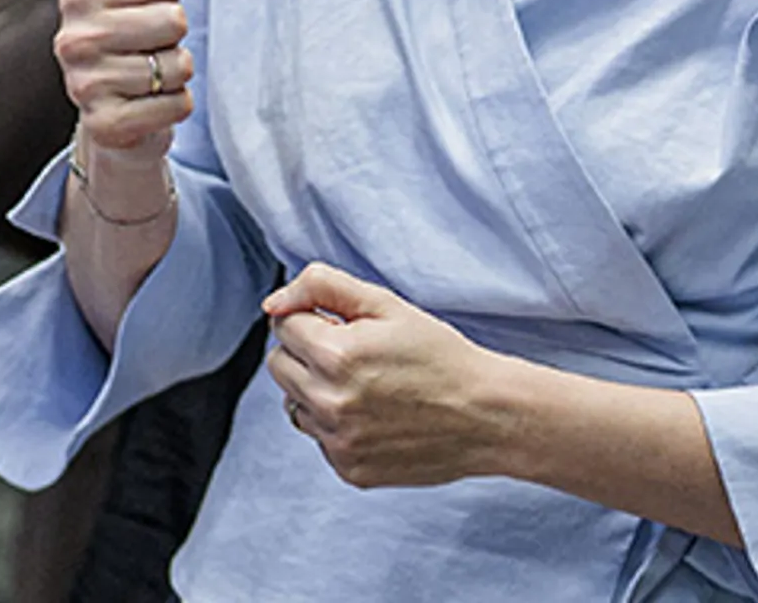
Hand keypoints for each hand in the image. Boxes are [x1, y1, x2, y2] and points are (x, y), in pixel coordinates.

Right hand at [57, 0, 190, 195]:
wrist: (118, 114)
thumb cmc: (130, 32)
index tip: (150, 5)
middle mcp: (71, 39)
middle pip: (174, 20)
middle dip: (176, 35)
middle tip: (151, 46)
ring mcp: (82, 86)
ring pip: (177, 65)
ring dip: (177, 74)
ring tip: (150, 76)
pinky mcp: (105, 127)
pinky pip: (175, 107)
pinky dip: (176, 107)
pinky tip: (151, 106)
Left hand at [263, 263, 517, 488]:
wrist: (485, 415)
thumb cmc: (439, 355)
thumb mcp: (386, 304)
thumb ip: (322, 287)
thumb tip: (273, 303)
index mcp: (336, 355)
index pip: (283, 326)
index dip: (312, 318)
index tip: (342, 325)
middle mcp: (329, 403)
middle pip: (278, 366)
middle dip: (306, 352)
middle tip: (353, 352)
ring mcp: (338, 443)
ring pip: (294, 404)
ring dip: (317, 390)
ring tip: (367, 386)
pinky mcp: (349, 470)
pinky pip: (320, 438)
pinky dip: (338, 425)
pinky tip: (377, 415)